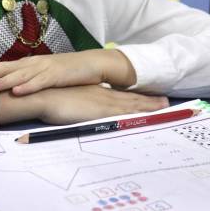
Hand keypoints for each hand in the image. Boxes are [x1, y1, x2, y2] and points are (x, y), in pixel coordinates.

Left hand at [0, 49, 136, 95]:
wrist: (94, 63)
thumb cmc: (71, 71)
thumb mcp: (49, 75)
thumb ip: (34, 80)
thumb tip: (18, 88)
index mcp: (33, 64)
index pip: (6, 66)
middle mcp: (36, 64)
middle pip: (8, 68)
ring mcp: (46, 68)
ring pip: (21, 75)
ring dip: (4, 81)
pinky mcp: (58, 75)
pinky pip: (40, 82)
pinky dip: (28, 86)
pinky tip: (17, 90)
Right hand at [37, 85, 168, 124]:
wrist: (43, 96)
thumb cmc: (51, 98)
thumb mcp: (67, 99)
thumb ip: (77, 103)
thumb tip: (79, 107)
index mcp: (96, 93)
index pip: (121, 96)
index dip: (136, 97)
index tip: (149, 98)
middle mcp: (103, 96)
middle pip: (131, 99)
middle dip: (149, 101)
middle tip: (166, 101)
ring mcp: (104, 104)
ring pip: (132, 105)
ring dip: (148, 106)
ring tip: (164, 106)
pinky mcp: (102, 112)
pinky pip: (125, 114)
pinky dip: (139, 114)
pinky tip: (149, 117)